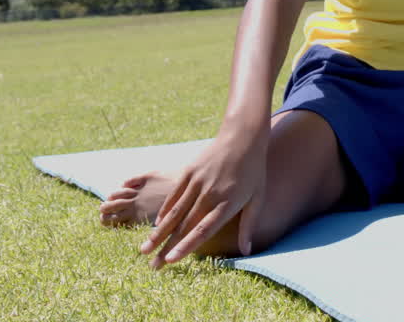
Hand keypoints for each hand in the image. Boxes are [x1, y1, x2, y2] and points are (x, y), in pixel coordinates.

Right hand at [140, 128, 267, 268]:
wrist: (242, 137)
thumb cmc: (254, 170)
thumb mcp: (258, 197)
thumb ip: (249, 225)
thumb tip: (246, 251)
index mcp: (227, 203)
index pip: (203, 230)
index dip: (186, 246)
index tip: (171, 260)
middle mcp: (209, 195)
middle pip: (184, 226)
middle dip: (166, 247)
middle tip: (153, 266)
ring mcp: (196, 183)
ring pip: (174, 213)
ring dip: (158, 233)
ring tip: (145, 249)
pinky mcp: (188, 172)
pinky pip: (173, 196)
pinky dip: (164, 212)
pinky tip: (157, 226)